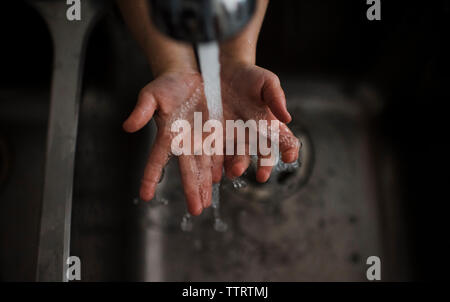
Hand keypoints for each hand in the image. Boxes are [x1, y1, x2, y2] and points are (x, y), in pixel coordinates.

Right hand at [123, 71, 222, 215]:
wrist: (191, 77)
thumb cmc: (167, 86)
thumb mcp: (152, 94)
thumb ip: (142, 110)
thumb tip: (127, 127)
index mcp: (168, 136)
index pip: (156, 161)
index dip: (149, 177)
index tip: (144, 196)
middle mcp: (185, 142)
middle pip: (188, 170)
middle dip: (191, 190)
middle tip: (195, 210)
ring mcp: (202, 138)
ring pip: (205, 166)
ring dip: (205, 185)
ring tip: (205, 203)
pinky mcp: (216, 132)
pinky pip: (220, 152)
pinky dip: (220, 165)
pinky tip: (221, 178)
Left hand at [220, 62, 300, 181]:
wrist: (224, 72)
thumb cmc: (250, 77)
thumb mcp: (267, 82)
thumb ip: (276, 97)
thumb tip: (287, 118)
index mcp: (270, 124)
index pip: (284, 140)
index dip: (289, 150)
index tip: (290, 157)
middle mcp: (254, 135)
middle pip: (262, 155)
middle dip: (263, 166)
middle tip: (262, 175)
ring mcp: (235, 138)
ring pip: (239, 157)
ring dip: (238, 166)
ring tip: (235, 172)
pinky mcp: (216, 137)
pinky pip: (217, 151)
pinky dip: (217, 162)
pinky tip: (215, 169)